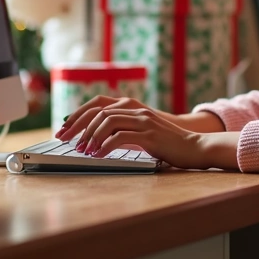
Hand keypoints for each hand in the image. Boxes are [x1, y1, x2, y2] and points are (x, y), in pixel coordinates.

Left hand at [55, 96, 237, 169]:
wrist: (194, 147)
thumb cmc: (167, 143)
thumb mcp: (142, 132)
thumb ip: (123, 129)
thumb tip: (97, 138)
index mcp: (132, 107)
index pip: (98, 104)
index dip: (78, 113)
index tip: (65, 127)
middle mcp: (135, 110)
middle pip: (98, 111)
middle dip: (78, 126)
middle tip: (66, 141)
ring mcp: (143, 121)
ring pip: (107, 121)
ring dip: (91, 136)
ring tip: (83, 150)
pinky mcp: (149, 135)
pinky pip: (120, 137)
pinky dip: (105, 146)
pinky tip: (98, 155)